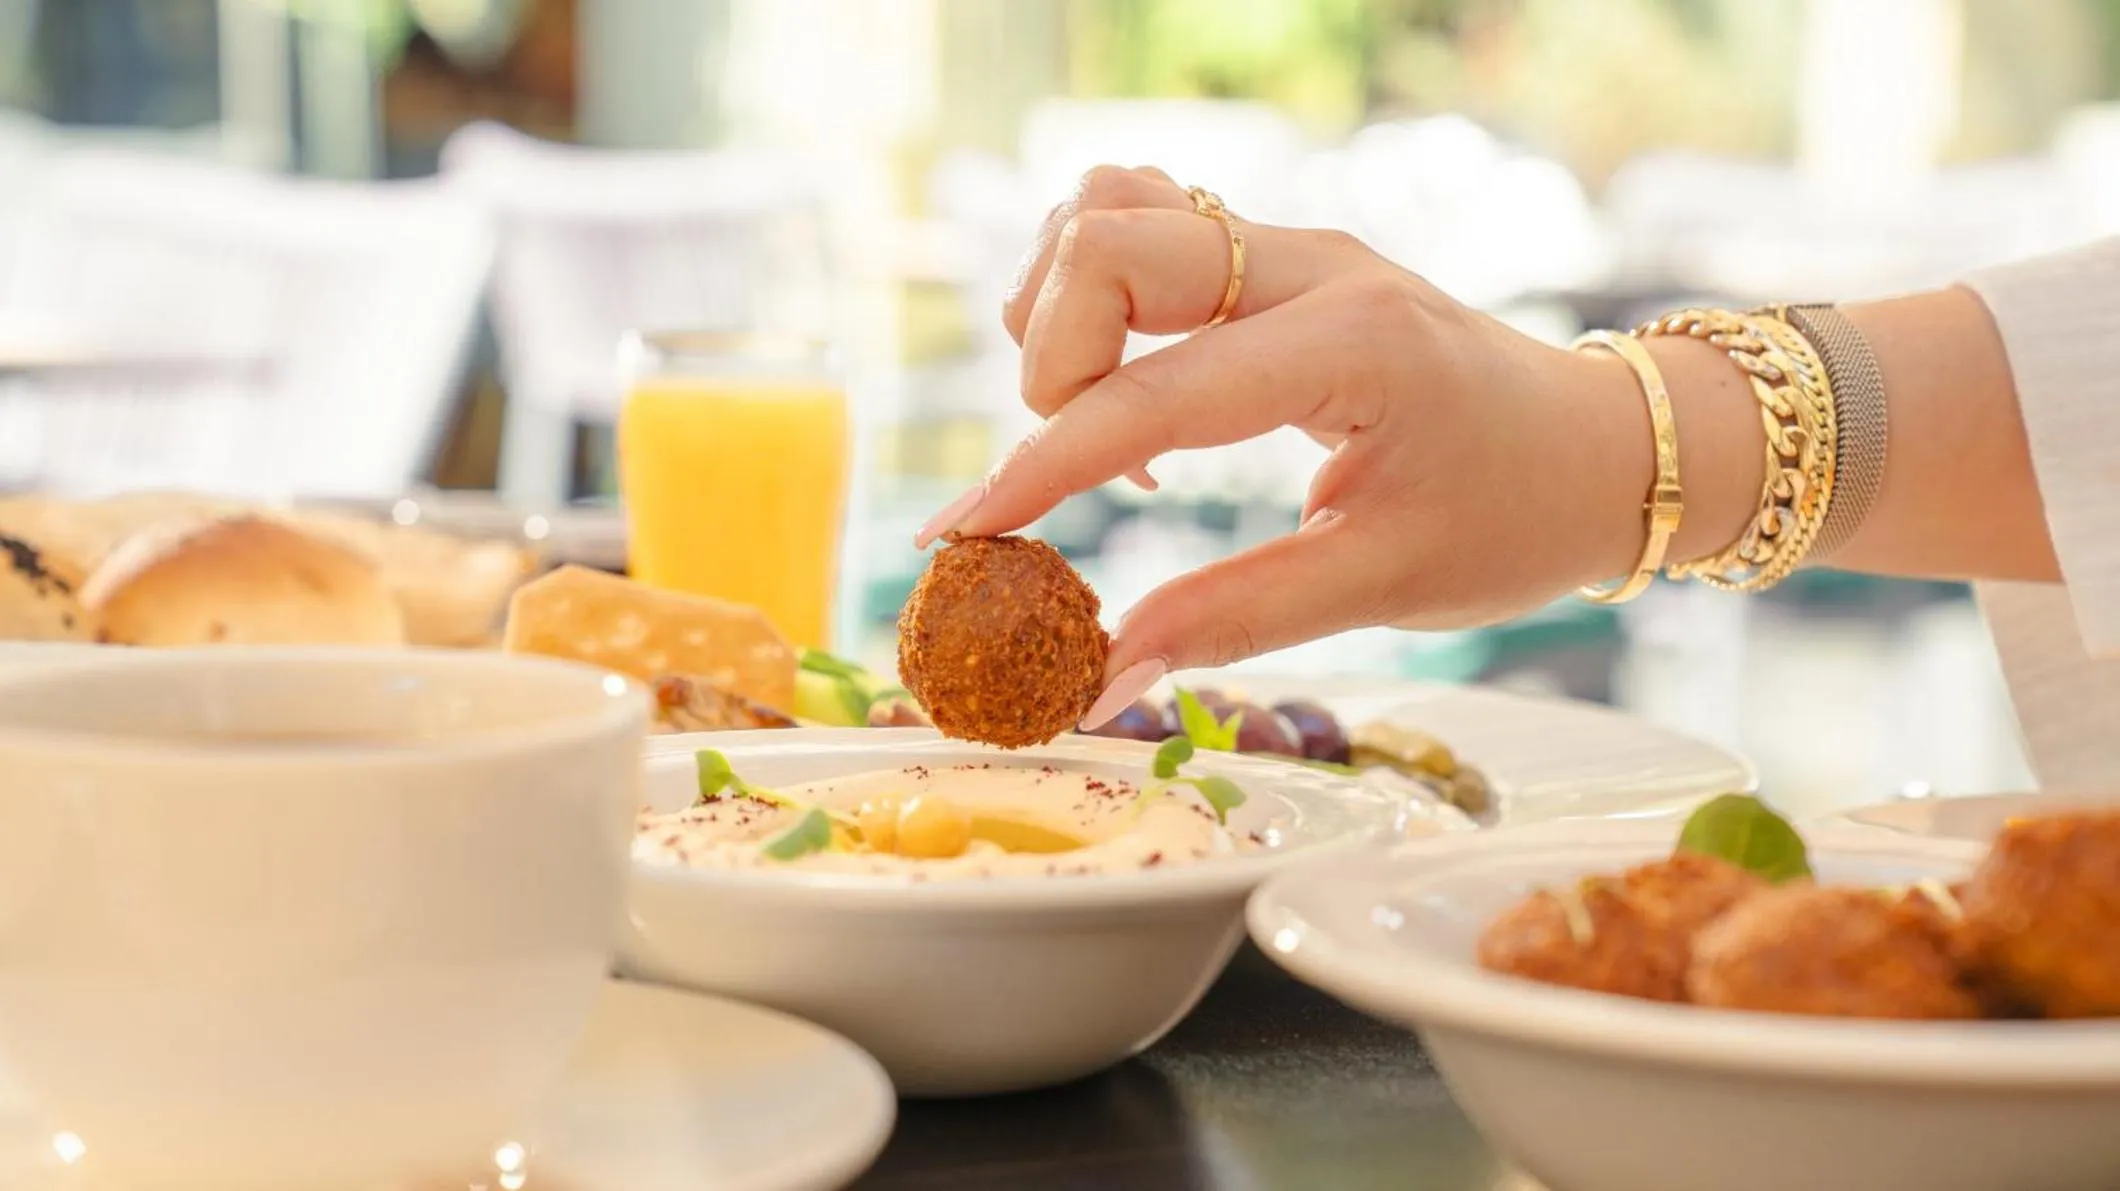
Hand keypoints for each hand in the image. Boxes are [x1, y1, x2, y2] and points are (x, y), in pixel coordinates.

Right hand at [913, 166, 1745, 725]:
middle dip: (1050, 360)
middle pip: (1109, 242)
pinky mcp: (1277, 255)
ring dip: (1066, 309)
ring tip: (1096, 420)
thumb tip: (1096, 676)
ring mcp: (1293, 247)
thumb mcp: (1384, 585)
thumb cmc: (1513, 518)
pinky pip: (1147, 221)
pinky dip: (1097, 288)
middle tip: (1070, 470)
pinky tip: (1127, 380)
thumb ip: (1231, 621)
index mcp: (1353, 346)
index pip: (1154, 393)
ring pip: (1116, 208)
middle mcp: (1314, 266)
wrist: (1599, 450)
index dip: (1041, 467)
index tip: (962, 533)